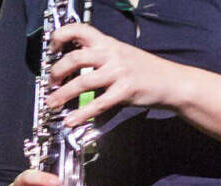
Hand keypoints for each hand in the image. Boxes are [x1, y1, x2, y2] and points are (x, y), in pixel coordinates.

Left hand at [45, 23, 184, 126]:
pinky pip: (98, 103)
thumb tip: (73, 67)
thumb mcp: (121, 54)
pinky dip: (81, 114)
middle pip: (75, 57)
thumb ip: (100, 57)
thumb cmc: (144, 70)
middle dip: (57, 71)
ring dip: (62, 94)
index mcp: (108, 42)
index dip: (61, 37)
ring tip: (52, 103)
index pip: (79, 29)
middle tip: (50, 83)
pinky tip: (71, 120)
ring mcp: (118, 72)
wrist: (170, 81)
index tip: (52, 49)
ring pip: (82, 81)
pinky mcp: (124, 91)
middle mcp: (111, 54)